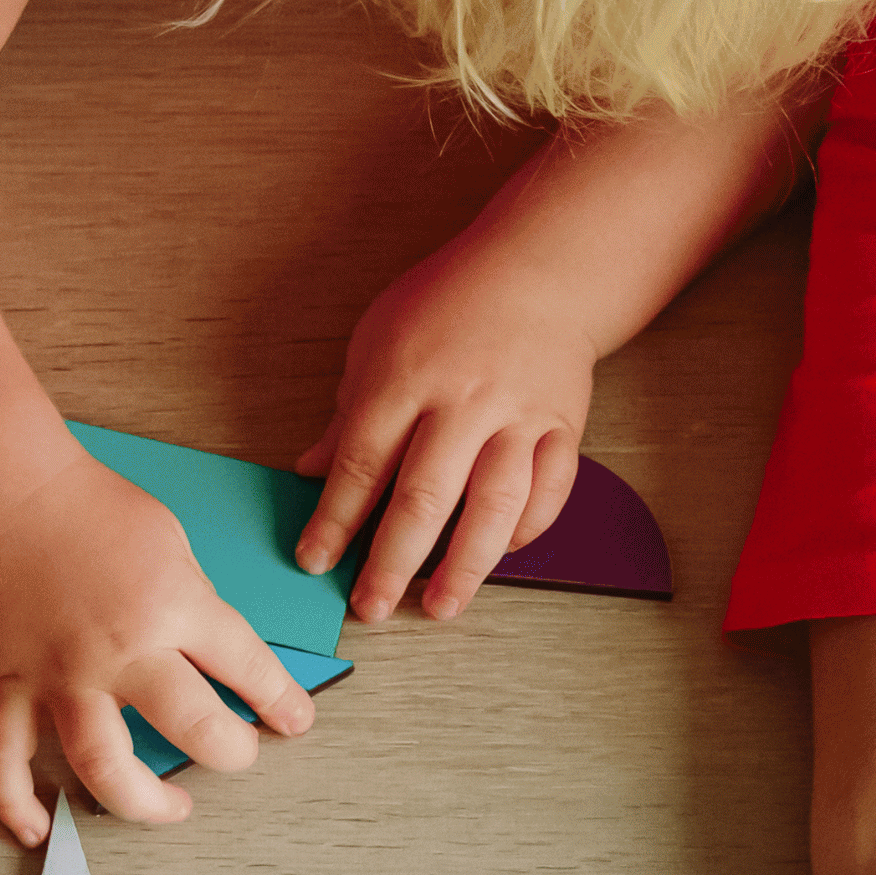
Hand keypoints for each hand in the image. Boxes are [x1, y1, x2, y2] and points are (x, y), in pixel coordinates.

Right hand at [0, 450, 316, 844]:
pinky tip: (41, 829)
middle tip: (240, 755)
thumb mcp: (171, 540)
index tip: (294, 720)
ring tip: (173, 812)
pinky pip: (7, 758)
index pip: (247, 668)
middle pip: (194, 726)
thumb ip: (193, 601)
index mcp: (172, 605)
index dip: (281, 700)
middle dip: (233, 752)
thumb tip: (214, 653)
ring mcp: (63, 675)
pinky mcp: (12, 684)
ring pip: (104, 763)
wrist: (2, 494)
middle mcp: (122, 650)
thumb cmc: (88, 507)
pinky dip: (18, 801)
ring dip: (144, 802)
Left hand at [296, 238, 595, 623]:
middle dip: (392, 560)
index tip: (314, 560)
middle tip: (370, 605)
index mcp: (406, 378)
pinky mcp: (562, 425)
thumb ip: (349, 412)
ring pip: (494, 502)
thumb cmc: (449, 302)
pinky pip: (550, 489)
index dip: (334, 519)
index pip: (362, 462)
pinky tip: (501, 553)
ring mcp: (518, 415)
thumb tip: (313, 472)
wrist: (538, 268)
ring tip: (440, 606)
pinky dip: (528, 527)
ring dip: (465, 563)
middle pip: (424, 495)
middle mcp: (464, 401)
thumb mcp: (378, 341)